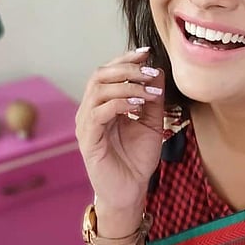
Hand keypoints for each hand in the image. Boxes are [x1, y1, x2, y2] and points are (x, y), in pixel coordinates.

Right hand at [75, 48, 164, 212]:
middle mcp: (90, 111)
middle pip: (99, 75)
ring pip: (98, 90)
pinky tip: (137, 105)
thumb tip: (157, 71)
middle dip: (126, 69)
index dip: (125, 59)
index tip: (147, 52)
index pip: (108, 72)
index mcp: (103, 104)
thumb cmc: (137, 159)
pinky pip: (98, 113)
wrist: (130, 191)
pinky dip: (118, 103)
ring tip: (148, 92)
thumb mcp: (152, 124)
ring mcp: (86, 125)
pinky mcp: (88, 140)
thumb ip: (154, 100)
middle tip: (149, 72)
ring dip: (126, 85)